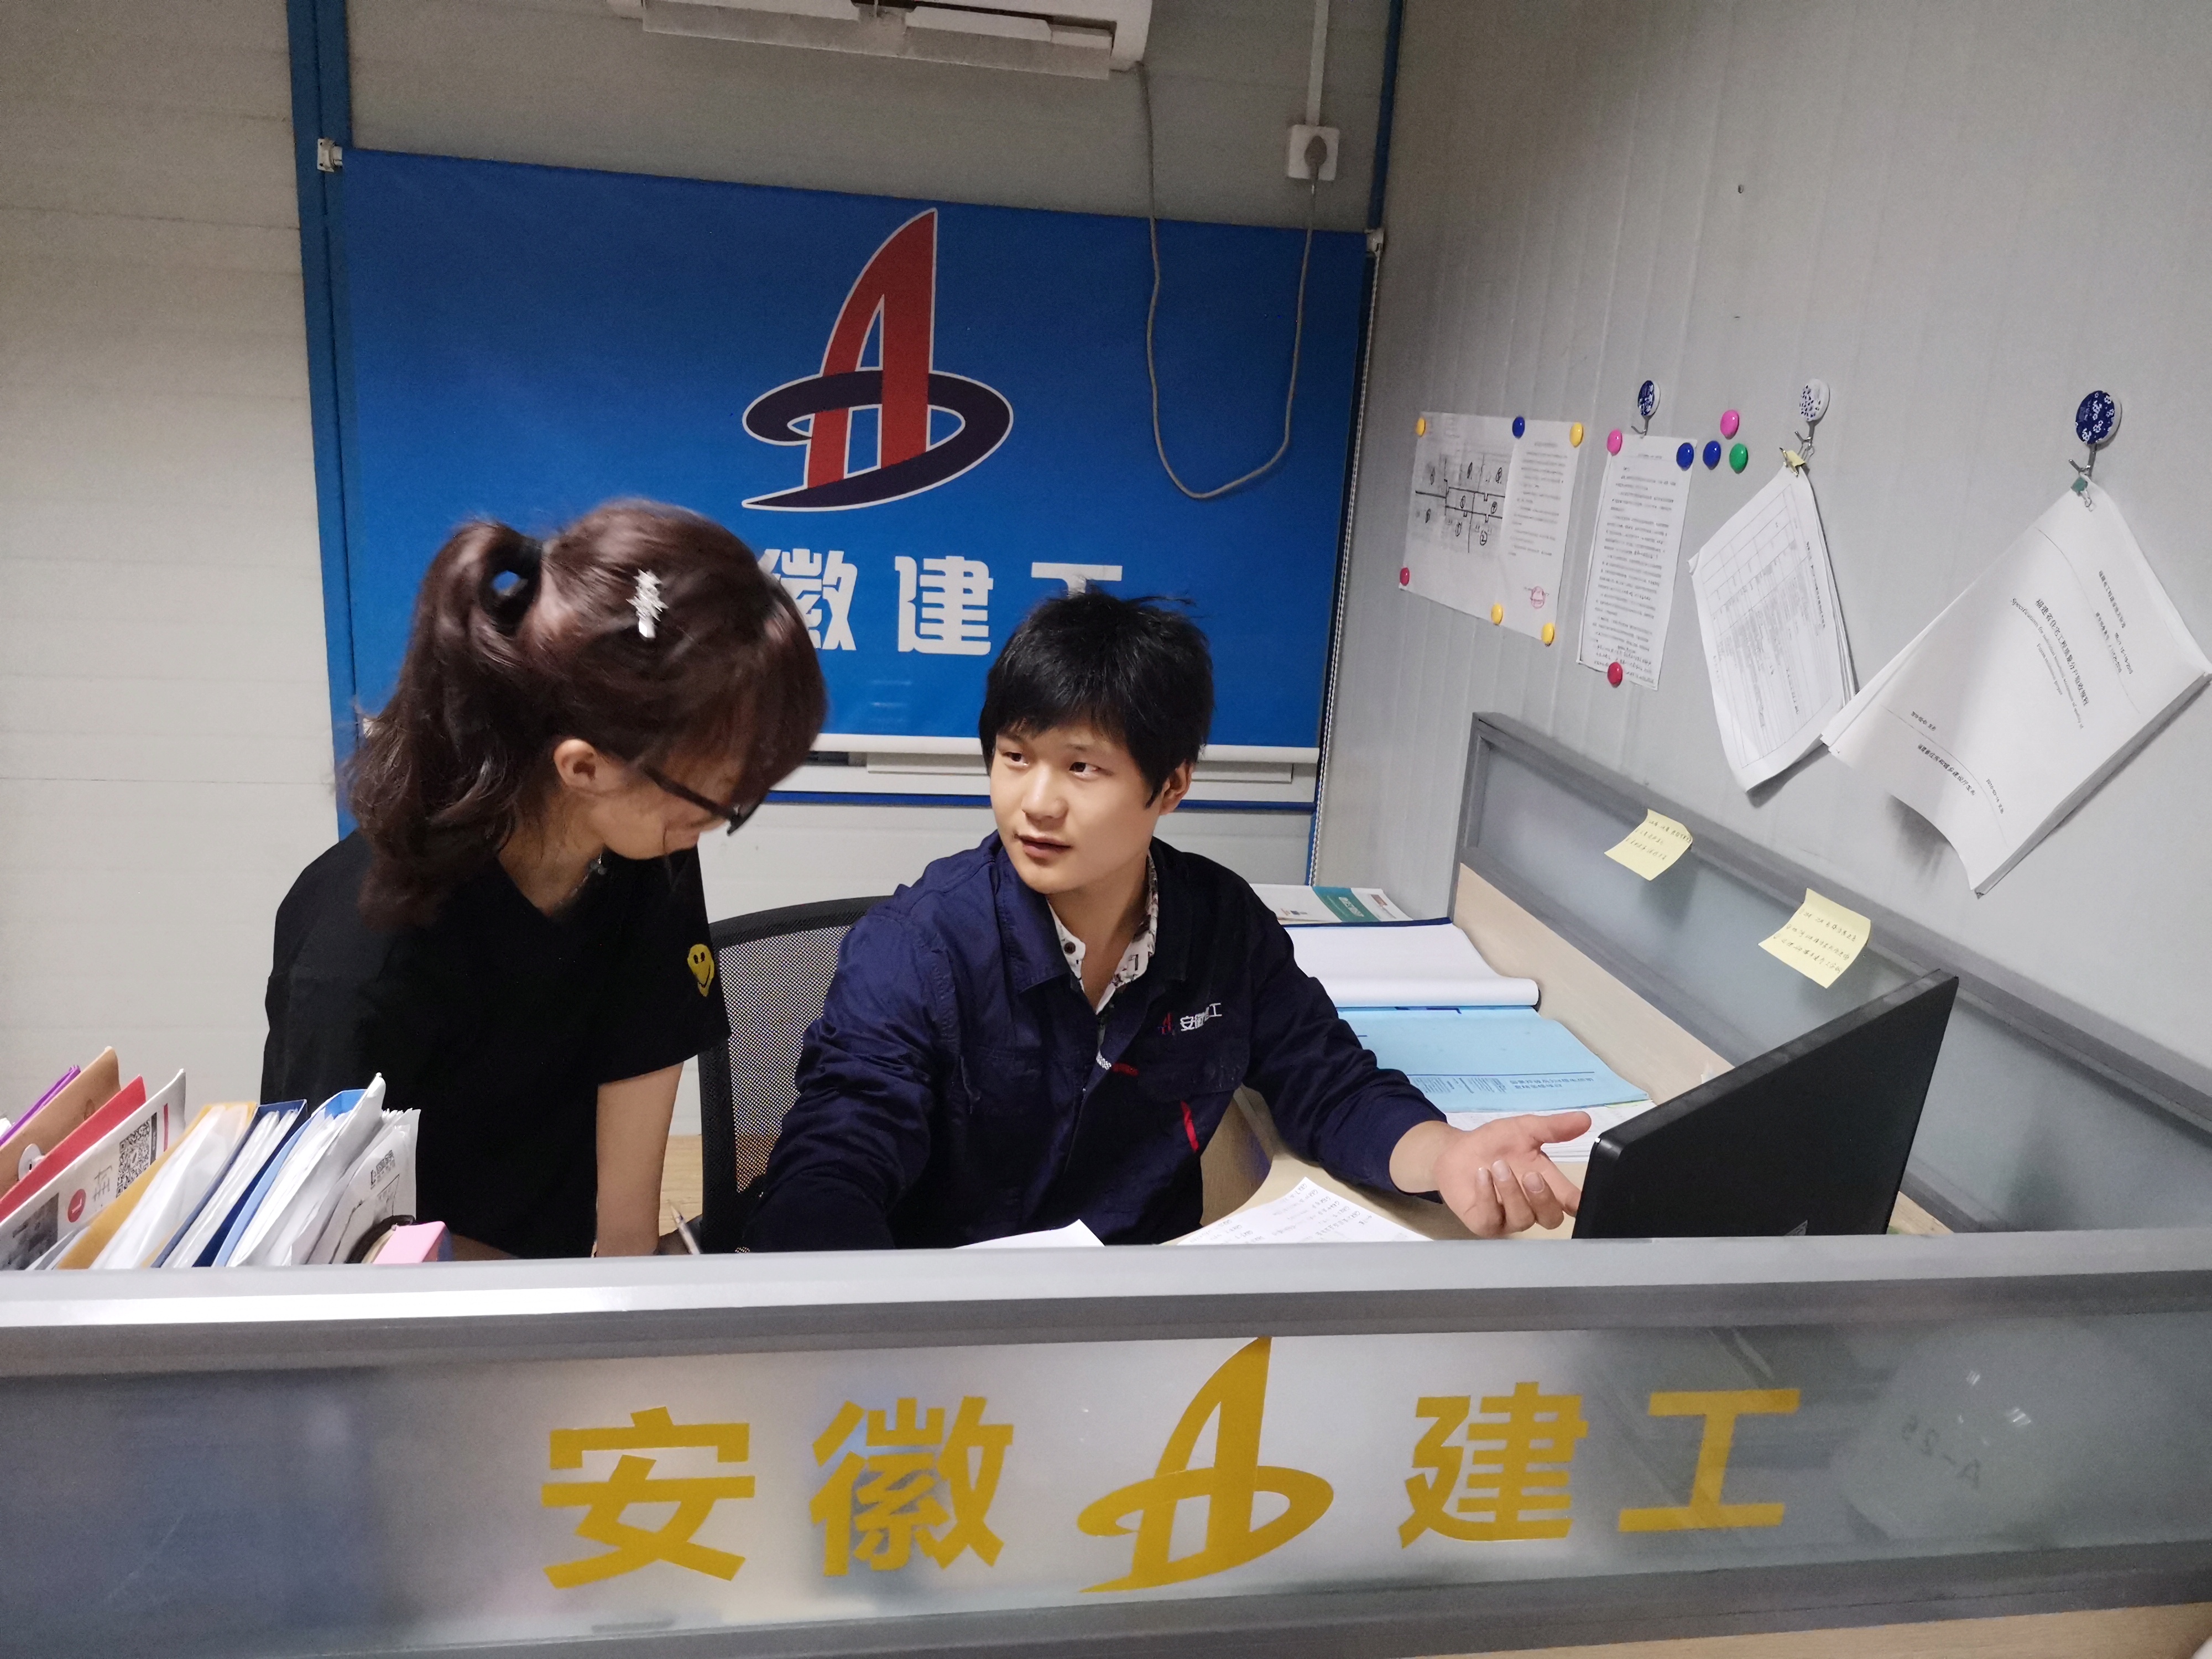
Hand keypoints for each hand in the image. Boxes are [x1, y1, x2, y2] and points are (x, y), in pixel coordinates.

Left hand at [1390, 1113, 1588, 1237]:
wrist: (1456, 1150)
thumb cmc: (1495, 1143)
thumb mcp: (1525, 1129)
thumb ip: (1554, 1128)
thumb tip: (1586, 1119)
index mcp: (1548, 1186)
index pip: (1572, 1203)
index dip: (1578, 1204)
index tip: (1578, 1197)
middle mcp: (1532, 1207)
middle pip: (1552, 1218)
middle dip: (1544, 1198)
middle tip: (1531, 1174)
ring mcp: (1508, 1218)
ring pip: (1522, 1219)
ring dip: (1511, 1191)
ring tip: (1498, 1166)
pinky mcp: (1484, 1223)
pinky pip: (1491, 1219)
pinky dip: (1487, 1196)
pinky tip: (1482, 1175)